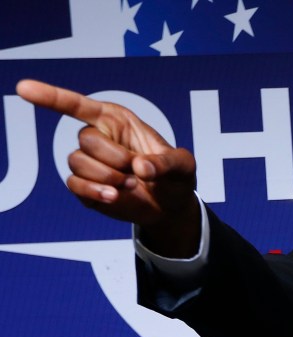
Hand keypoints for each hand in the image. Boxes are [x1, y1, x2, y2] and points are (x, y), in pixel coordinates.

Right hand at [16, 79, 199, 256]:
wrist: (171, 207)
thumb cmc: (177, 177)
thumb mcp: (183, 165)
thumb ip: (167, 162)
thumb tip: (141, 167)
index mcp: (117, 120)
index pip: (78, 105)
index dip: (51, 96)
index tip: (24, 88)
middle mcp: (99, 137)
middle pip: (85, 139)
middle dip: (114, 158)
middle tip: (136, 170)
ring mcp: (90, 163)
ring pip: (77, 162)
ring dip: (106, 176)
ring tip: (131, 184)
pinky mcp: (85, 187)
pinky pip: (75, 185)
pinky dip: (94, 191)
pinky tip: (115, 197)